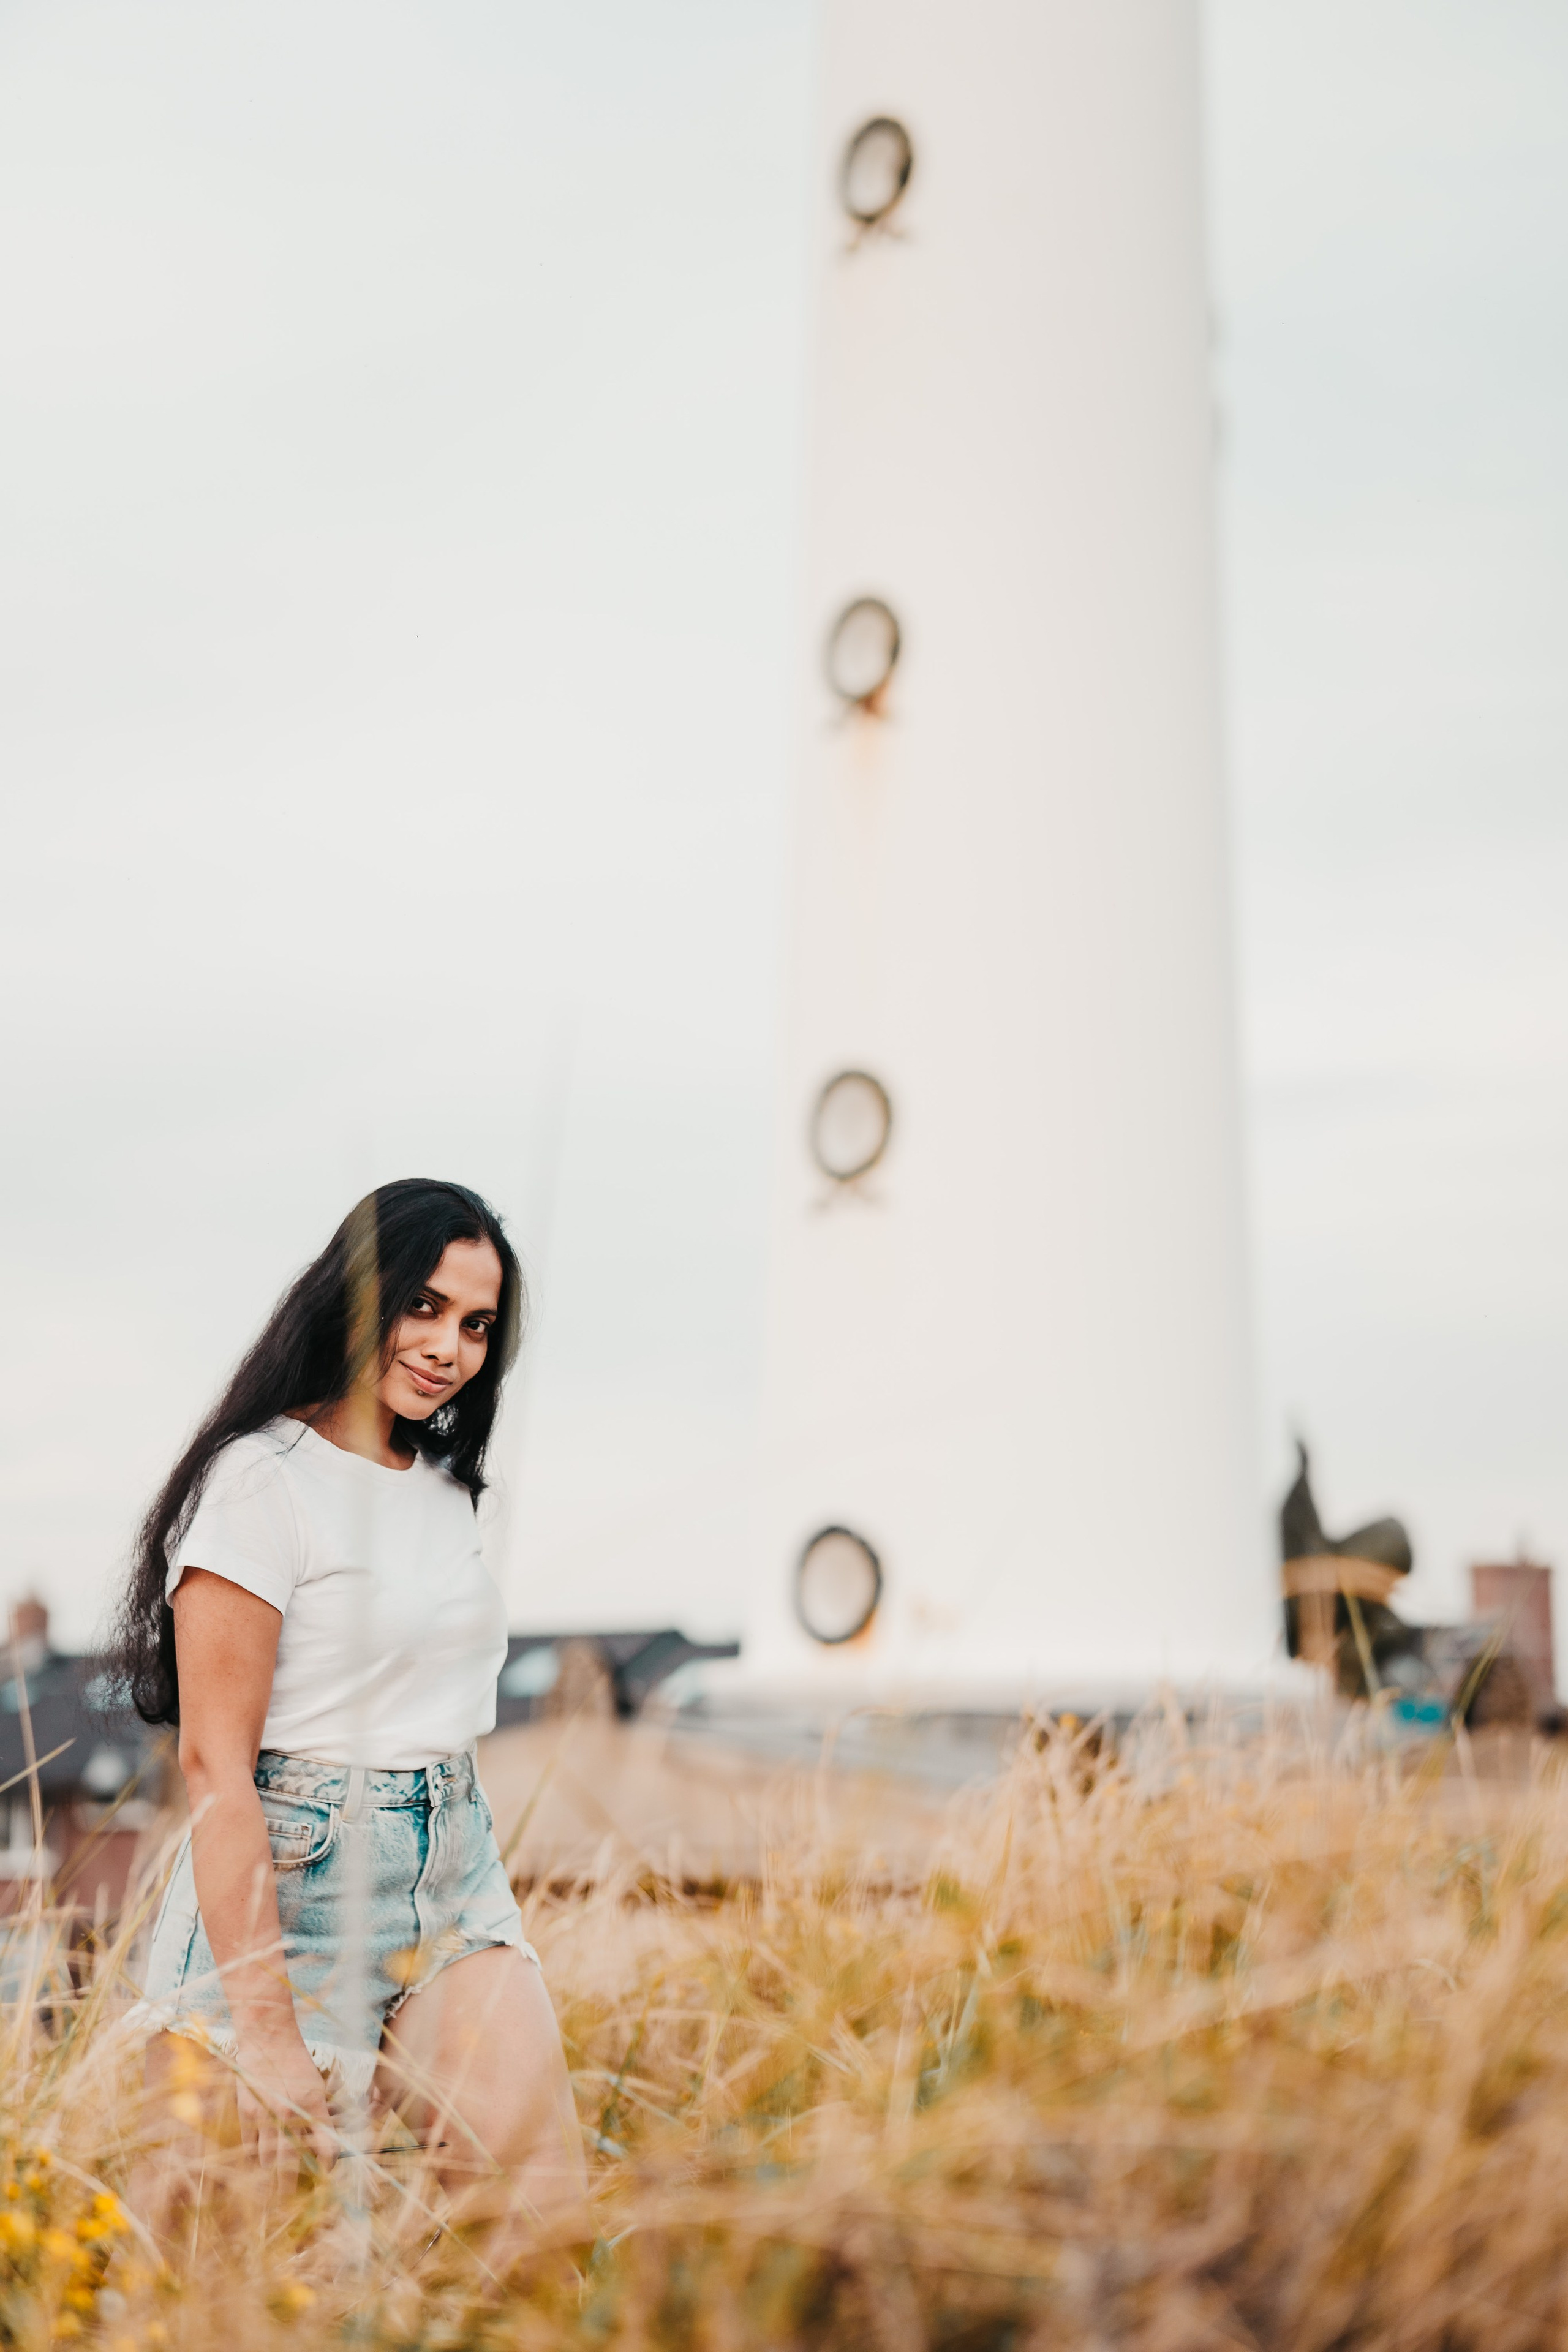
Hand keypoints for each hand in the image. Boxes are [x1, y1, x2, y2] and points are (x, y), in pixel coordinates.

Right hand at [234, 2025, 336, 2177]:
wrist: (268, 2039)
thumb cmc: (296, 2062)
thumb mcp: (316, 2086)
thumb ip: (318, 2116)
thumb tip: (321, 2144)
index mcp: (313, 2105)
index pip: (327, 2146)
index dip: (328, 2164)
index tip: (326, 2171)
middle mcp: (290, 2114)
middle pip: (291, 2165)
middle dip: (291, 2185)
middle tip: (291, 2193)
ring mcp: (265, 2115)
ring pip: (267, 2162)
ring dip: (271, 2174)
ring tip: (274, 2181)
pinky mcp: (246, 2114)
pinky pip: (249, 2149)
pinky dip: (254, 2159)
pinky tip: (259, 2162)